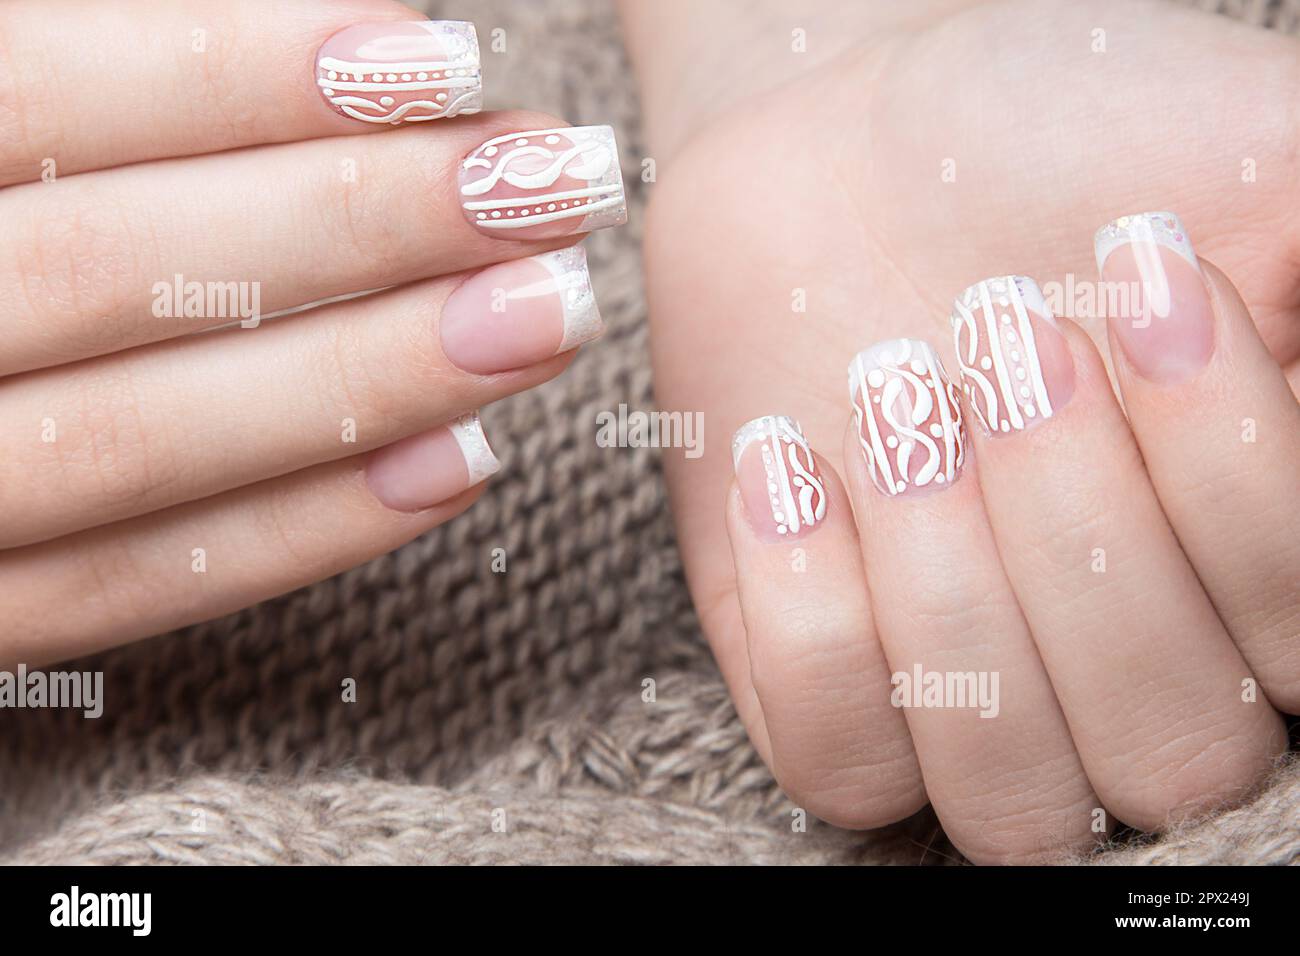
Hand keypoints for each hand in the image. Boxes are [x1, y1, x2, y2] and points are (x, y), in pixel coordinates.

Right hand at [0, 0, 625, 664]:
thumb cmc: (13, 221)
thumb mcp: (31, 121)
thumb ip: (123, 92)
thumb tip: (365, 60)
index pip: (33, 95)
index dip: (234, 75)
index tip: (433, 63)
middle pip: (105, 270)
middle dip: (349, 223)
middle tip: (545, 185)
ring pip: (134, 442)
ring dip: (369, 375)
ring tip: (546, 311)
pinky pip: (136, 584)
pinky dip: (308, 525)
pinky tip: (463, 460)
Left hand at [626, 0, 1298, 861]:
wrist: (853, 142)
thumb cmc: (1064, 145)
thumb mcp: (1265, 167)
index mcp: (1253, 570)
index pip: (1295, 639)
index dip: (1225, 474)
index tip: (1137, 265)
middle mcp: (1130, 661)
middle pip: (1169, 747)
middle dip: (1075, 527)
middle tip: (998, 327)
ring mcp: (973, 694)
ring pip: (1007, 793)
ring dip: (947, 592)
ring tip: (891, 392)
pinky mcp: (828, 689)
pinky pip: (840, 767)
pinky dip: (813, 623)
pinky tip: (787, 463)